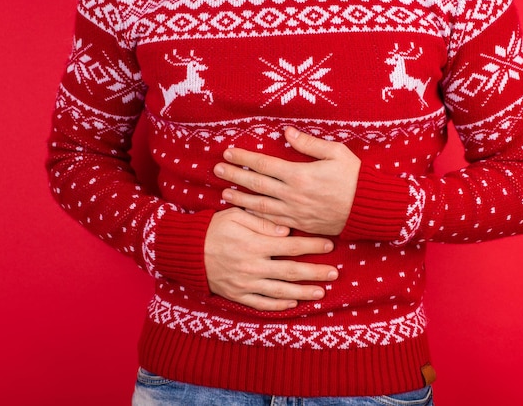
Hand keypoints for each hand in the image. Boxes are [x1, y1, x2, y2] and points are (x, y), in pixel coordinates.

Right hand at [204, 207, 338, 310]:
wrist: (186, 252)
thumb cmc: (213, 229)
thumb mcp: (236, 217)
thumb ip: (262, 222)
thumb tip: (287, 231)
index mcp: (255, 244)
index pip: (291, 245)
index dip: (312, 245)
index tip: (329, 245)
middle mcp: (253, 266)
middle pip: (291, 271)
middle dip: (315, 272)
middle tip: (335, 273)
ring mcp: (246, 283)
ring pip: (281, 291)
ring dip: (303, 292)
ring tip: (321, 292)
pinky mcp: (238, 295)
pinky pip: (262, 303)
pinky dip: (279, 305)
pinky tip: (293, 303)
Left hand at [213, 127, 360, 235]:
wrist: (368, 209)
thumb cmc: (354, 178)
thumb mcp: (336, 153)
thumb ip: (309, 143)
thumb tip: (287, 132)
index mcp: (299, 174)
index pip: (264, 164)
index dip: (244, 158)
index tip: (228, 152)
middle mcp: (292, 195)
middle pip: (256, 185)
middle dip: (234, 176)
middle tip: (217, 169)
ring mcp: (294, 212)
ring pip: (260, 206)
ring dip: (240, 199)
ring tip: (224, 194)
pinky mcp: (300, 224)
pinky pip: (272, 221)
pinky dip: (257, 217)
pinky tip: (246, 214)